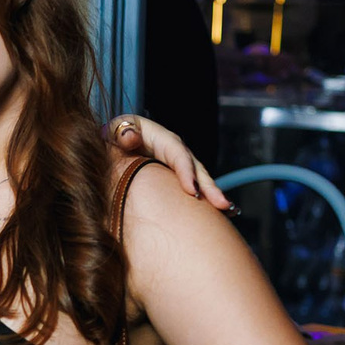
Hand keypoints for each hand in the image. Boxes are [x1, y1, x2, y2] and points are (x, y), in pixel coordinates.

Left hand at [107, 116, 232, 212]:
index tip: (192, 191)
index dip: (186, 171)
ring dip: (214, 196)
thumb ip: (120, 132)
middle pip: (197, 169)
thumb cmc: (114, 136)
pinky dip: (208, 201)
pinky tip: (225, 214)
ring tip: (230, 211)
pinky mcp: (179, 178)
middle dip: (209, 187)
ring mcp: (181, 165)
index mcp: (163, 139)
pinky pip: (196, 188)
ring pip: (201, 180)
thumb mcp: (114, 129)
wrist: (118, 142)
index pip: (178, 155)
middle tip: (221, 205)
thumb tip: (130, 138)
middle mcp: (177, 152)